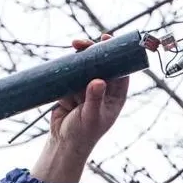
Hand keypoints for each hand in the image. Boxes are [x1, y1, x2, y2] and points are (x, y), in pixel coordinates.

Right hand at [49, 34, 128, 149]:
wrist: (63, 143)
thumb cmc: (83, 134)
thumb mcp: (90, 117)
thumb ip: (94, 99)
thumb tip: (99, 81)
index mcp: (116, 95)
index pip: (119, 70)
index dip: (115, 53)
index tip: (106, 40)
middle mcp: (103, 89)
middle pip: (100, 64)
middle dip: (90, 52)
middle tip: (80, 44)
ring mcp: (86, 89)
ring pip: (83, 68)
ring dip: (76, 62)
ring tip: (69, 64)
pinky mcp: (71, 90)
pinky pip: (68, 76)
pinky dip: (64, 76)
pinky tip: (63, 84)